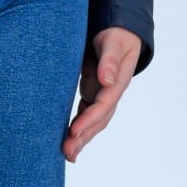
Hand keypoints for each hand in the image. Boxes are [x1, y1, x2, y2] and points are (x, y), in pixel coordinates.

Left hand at [62, 26, 142, 160]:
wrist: (119, 32)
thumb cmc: (117, 35)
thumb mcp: (114, 42)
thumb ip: (110, 60)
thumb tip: (107, 79)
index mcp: (118, 81)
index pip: (103, 105)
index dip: (89, 119)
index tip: (74, 131)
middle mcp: (110, 92)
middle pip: (98, 119)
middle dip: (83, 136)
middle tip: (67, 152)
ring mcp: (101, 94)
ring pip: (92, 121)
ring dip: (81, 138)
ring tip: (67, 154)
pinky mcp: (92, 92)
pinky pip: (85, 114)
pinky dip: (77, 127)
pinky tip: (68, 140)